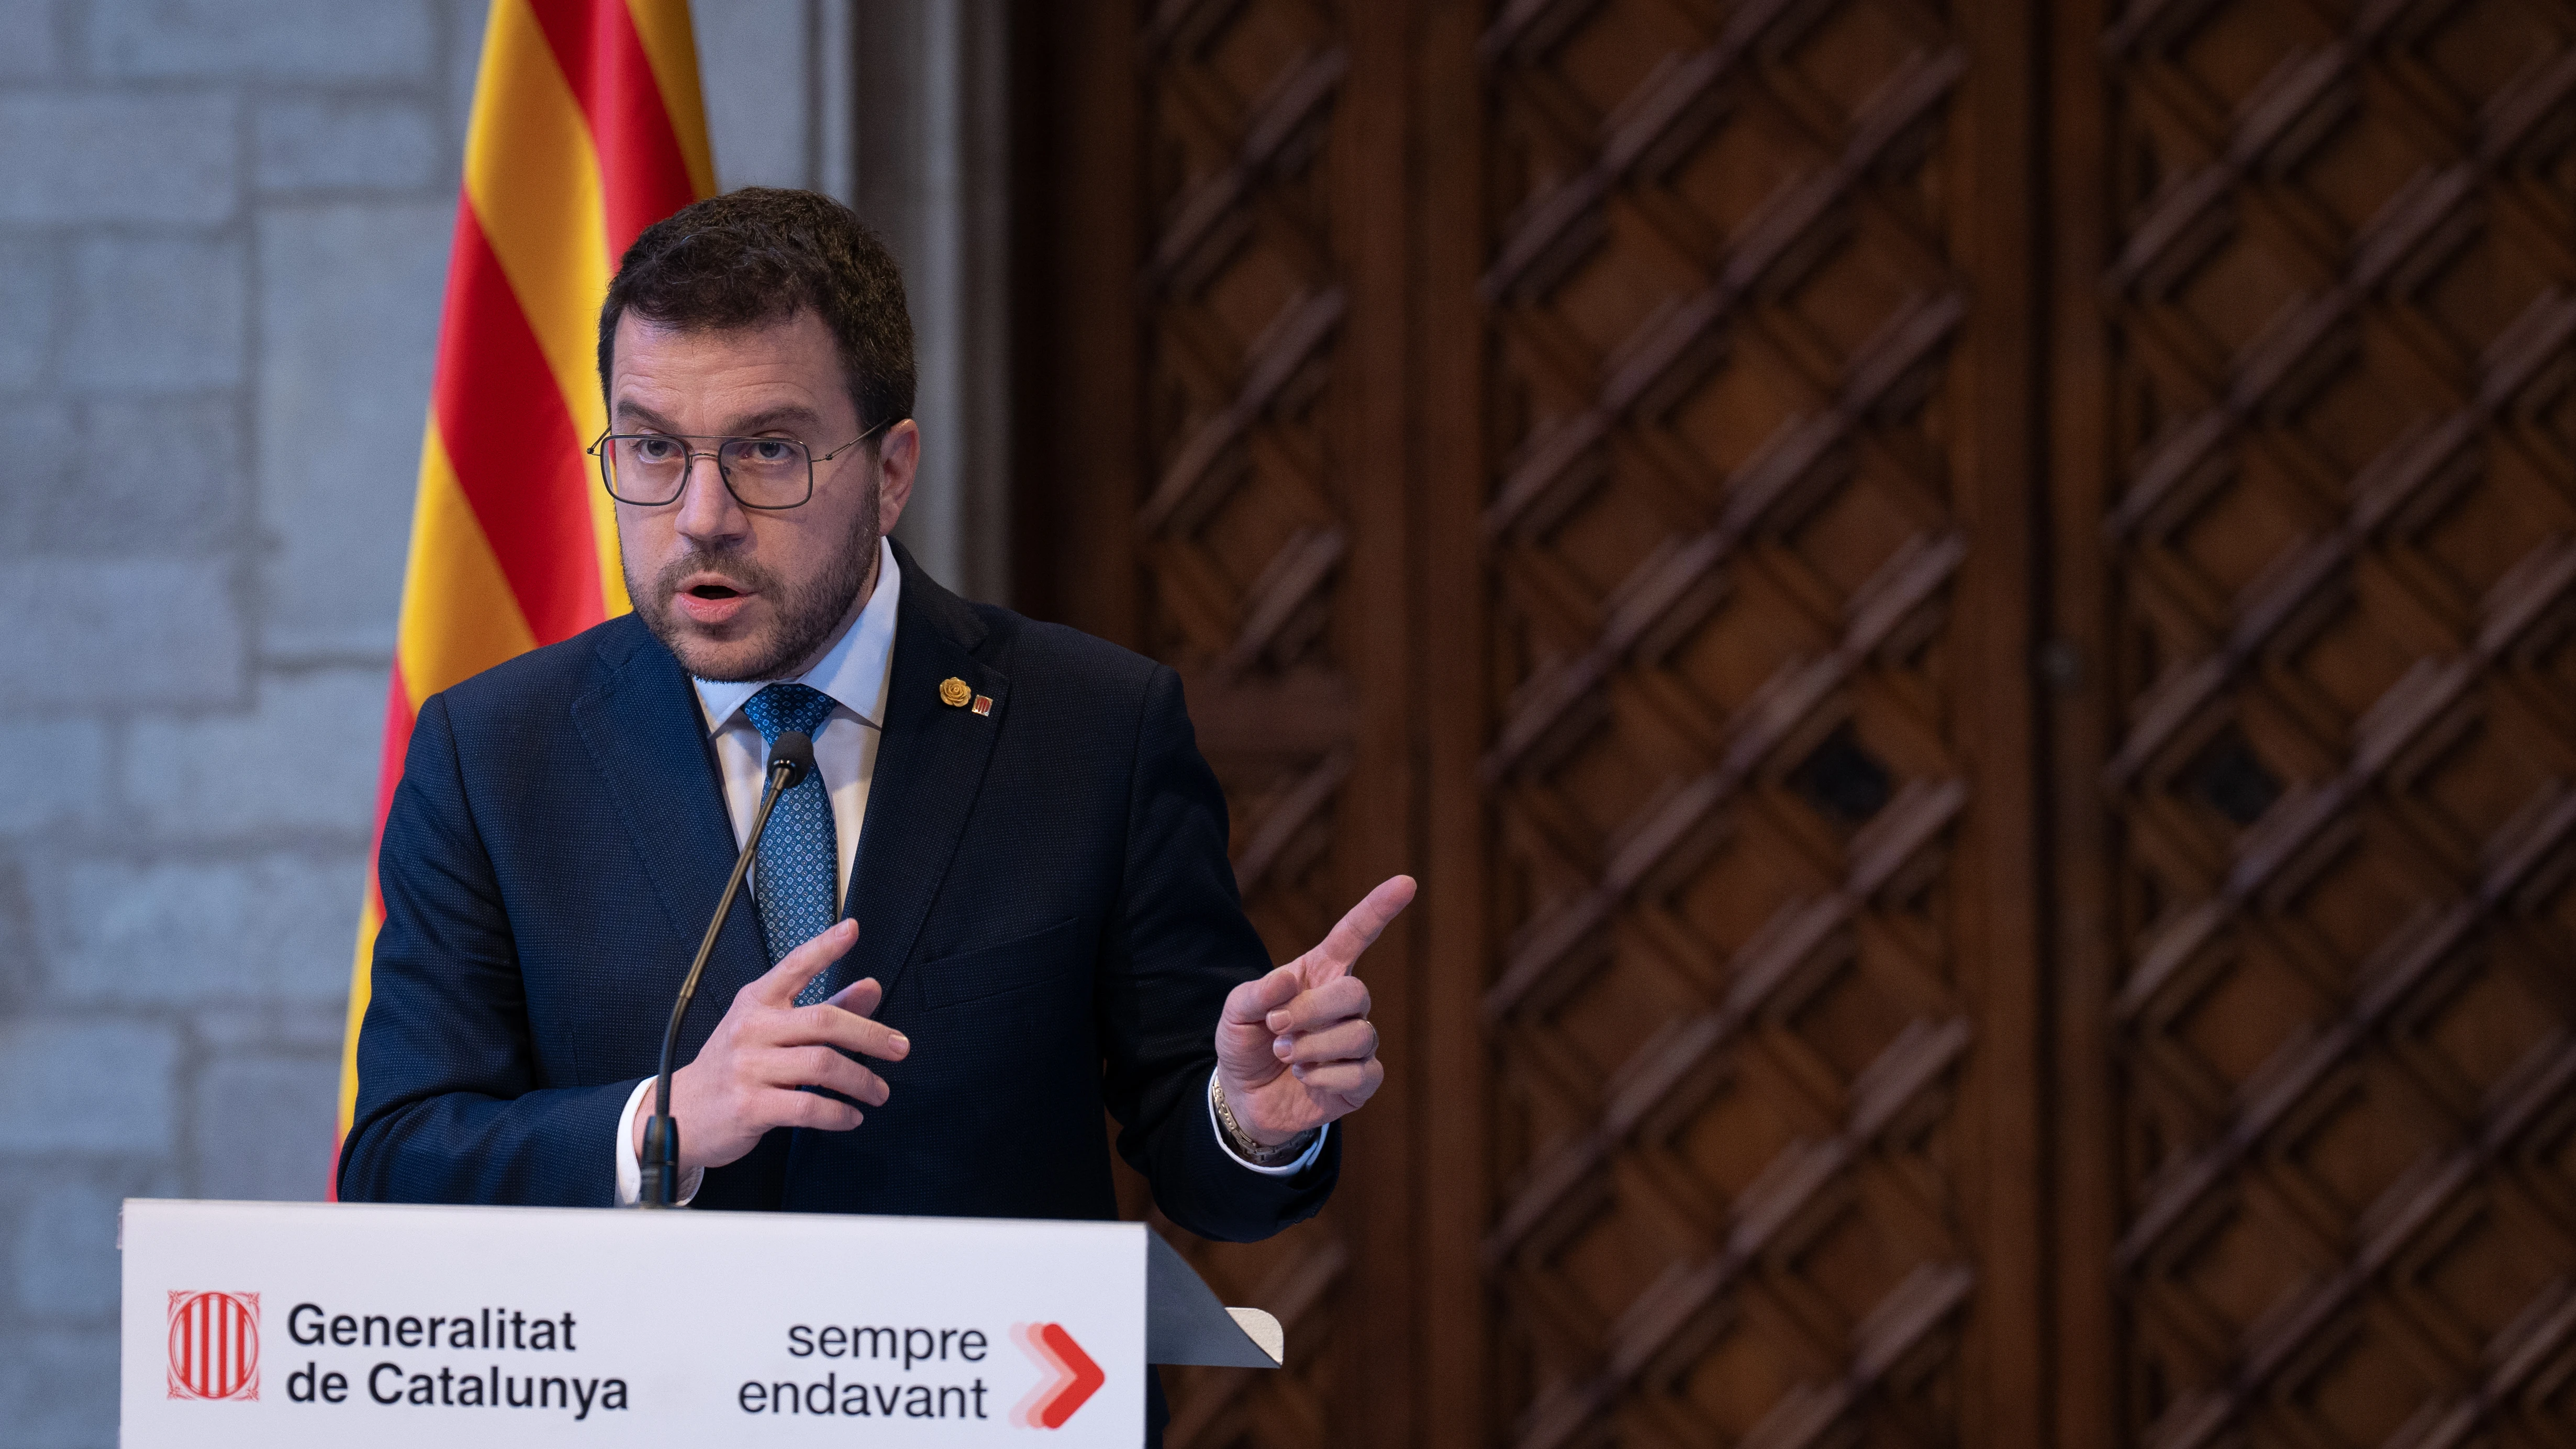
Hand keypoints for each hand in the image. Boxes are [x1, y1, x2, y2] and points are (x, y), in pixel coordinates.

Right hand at [631, 918, 909, 1173]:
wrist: (681, 1112)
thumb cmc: (736, 1066)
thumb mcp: (771, 1029)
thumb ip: (825, 1006)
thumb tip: (872, 987)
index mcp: (756, 1002)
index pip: (794, 966)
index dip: (824, 947)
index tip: (853, 930)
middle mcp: (752, 1028)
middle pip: (823, 1021)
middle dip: (870, 1035)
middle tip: (899, 1048)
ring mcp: (748, 1067)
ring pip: (821, 1065)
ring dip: (861, 1081)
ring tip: (879, 1091)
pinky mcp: (749, 1106)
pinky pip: (807, 1107)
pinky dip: (838, 1113)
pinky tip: (851, 1116)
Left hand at [1213, 875, 1414, 1146]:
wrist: (1243, 1097)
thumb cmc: (1246, 1043)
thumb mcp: (1235, 1013)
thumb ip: (1256, 993)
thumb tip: (1289, 979)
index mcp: (1319, 974)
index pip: (1355, 935)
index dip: (1379, 909)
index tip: (1406, 882)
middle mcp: (1344, 1006)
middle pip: (1357, 992)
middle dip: (1312, 1011)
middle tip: (1277, 1029)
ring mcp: (1356, 1044)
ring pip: (1360, 1035)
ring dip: (1313, 1047)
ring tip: (1285, 1055)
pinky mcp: (1361, 1081)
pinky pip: (1362, 1073)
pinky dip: (1324, 1078)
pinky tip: (1305, 1077)